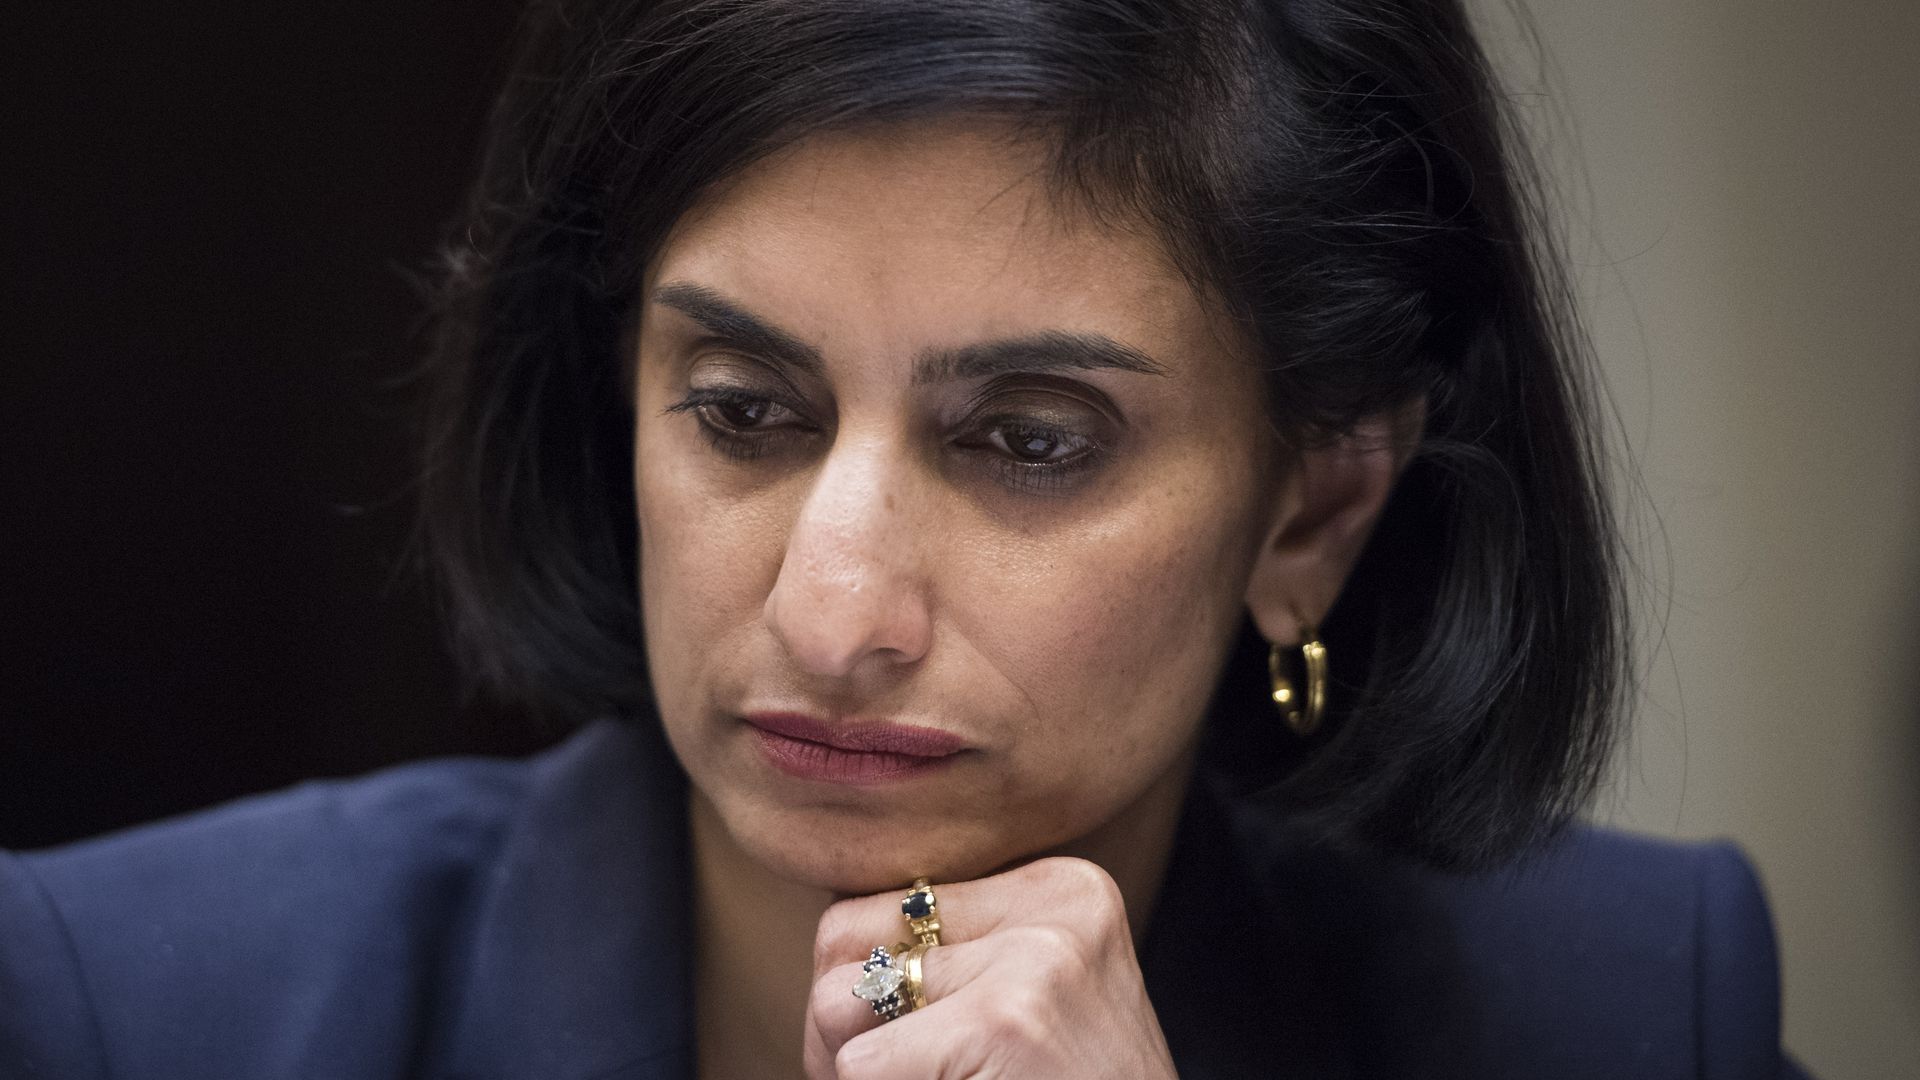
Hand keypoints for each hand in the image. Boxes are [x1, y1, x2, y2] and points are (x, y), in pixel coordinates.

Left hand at [804, 857, 1178, 1078]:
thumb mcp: (1036, 1000)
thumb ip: (960, 956)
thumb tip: (832, 949)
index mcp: (1060, 889)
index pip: (884, 903)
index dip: (863, 983)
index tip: (902, 1042)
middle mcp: (1053, 907)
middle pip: (846, 933)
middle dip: (835, 1018)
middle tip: (877, 1073)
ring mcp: (1035, 959)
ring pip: (837, 1000)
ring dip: (841, 1064)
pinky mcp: (1007, 1020)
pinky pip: (860, 1063)